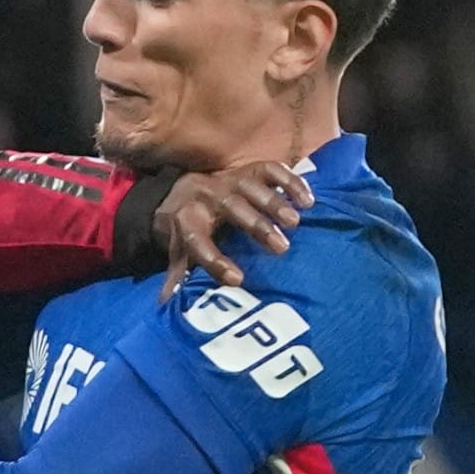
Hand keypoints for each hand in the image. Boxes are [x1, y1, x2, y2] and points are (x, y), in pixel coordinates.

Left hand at [155, 158, 315, 294]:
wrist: (183, 190)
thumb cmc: (187, 229)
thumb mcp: (179, 251)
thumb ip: (177, 275)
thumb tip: (167, 304)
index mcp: (190, 222)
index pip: (200, 242)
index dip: (216, 261)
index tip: (238, 279)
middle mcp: (209, 197)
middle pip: (233, 209)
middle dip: (257, 226)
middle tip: (281, 247)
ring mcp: (230, 181)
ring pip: (254, 187)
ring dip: (276, 202)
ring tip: (296, 221)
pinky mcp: (248, 171)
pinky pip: (270, 170)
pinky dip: (290, 181)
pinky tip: (307, 200)